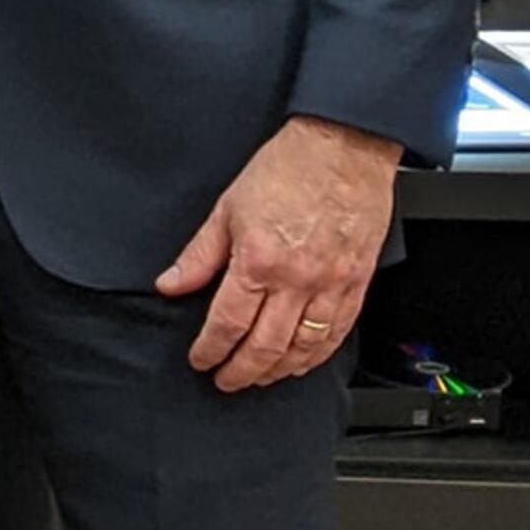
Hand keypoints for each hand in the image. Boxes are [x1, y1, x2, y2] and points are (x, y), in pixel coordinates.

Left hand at [157, 115, 401, 390]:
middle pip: (265, 345)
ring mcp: (332, 285)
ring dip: (278, 370)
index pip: (227, 323)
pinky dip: (317, 355)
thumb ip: (199, 255)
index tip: (201, 360)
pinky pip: (337, 333)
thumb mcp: (227, 208)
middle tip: (226, 380)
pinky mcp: (357, 283)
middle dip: (241, 370)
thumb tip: (172, 284)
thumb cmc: (289, 169)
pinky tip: (302, 362)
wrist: (344, 149)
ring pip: (303, 348)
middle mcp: (297, 280)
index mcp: (259, 261)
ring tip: (259, 377)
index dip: (210, 349)